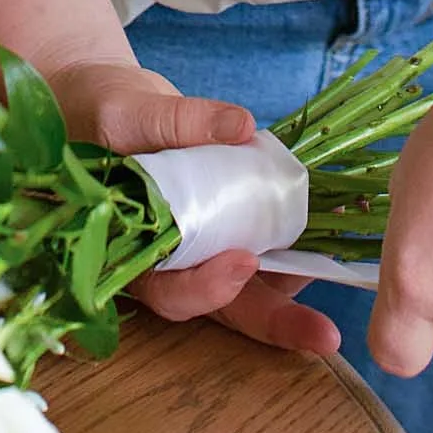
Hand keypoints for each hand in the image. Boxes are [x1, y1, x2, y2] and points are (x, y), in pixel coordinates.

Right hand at [46, 57, 341, 357]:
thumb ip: (177, 121)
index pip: (167, 289)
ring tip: (339, 263)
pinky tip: (328, 225)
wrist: (97, 97)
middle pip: (219, 306)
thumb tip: (240, 126)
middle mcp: (165, 261)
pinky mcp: (219, 223)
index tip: (243, 262)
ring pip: (247, 285)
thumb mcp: (124, 111)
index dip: (205, 287)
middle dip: (274, 322)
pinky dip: (291, 240)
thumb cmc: (94, 110)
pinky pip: (257, 240)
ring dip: (293, 286)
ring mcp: (197, 246)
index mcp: (126, 250)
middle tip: (324, 335)